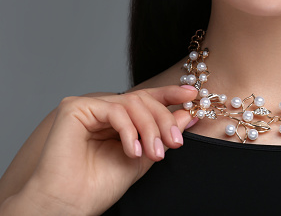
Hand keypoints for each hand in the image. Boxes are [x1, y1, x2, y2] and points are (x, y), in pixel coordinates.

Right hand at [14, 85, 198, 214]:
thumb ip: (162, 134)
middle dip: (163, 120)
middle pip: (142, 99)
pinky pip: (114, 110)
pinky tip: (133, 151)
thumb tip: (187, 114)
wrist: (70, 204)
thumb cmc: (100, 185)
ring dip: (149, 128)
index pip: (145, 99)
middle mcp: (101, 109)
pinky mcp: (74, 108)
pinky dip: (129, 130)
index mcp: (116, 119)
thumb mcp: (144, 156)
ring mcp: (88, 106)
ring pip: (131, 103)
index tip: (192, 95)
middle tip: (176, 142)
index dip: (169, 94)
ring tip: (154, 154)